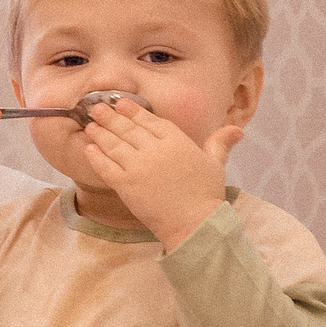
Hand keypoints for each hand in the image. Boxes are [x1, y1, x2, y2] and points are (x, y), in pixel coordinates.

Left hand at [78, 101, 238, 247]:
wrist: (193, 224)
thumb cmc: (206, 195)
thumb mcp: (215, 164)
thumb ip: (219, 143)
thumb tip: (237, 129)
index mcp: (176, 141)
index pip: (149, 120)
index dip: (133, 111)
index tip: (120, 103)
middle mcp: (154, 149)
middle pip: (127, 128)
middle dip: (109, 116)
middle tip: (95, 107)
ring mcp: (137, 166)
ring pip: (113, 144)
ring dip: (99, 133)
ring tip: (89, 125)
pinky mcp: (124, 184)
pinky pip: (105, 166)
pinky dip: (95, 156)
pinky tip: (88, 148)